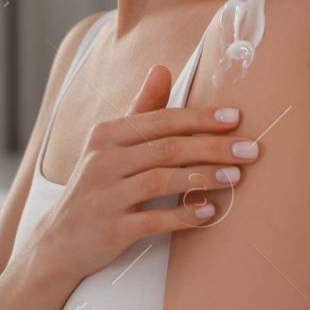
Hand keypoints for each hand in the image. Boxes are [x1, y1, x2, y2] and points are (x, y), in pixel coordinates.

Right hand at [27, 65, 258, 285]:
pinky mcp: (111, 229)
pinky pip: (153, 220)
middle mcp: (103, 161)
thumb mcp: (110, 144)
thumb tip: (163, 68)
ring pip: (160, 180)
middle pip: (165, 148)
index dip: (199, 118)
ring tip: (235, 177)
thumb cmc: (95, 186)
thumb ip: (141, 109)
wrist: (60, 241)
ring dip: (202, 177)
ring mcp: (106, 196)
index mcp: (106, 135)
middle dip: (212, 146)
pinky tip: (208, 211)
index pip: (160, 120)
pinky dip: (182, 215)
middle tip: (249, 149)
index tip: (235, 117)